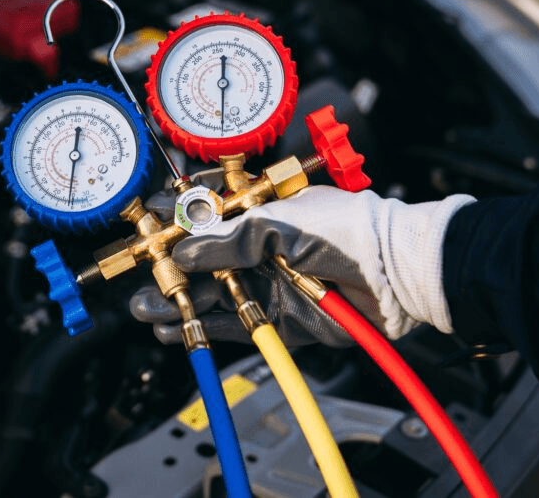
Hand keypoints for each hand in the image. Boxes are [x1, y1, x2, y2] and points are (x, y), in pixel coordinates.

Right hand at [132, 185, 475, 344]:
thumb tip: (187, 249)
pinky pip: (230, 323)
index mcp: (259, 210)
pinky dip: (202, 327)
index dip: (172, 218)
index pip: (204, 212)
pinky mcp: (276, 316)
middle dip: (167, 266)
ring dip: (177, 300)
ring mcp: (266, 281)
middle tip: (143, 275)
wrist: (395, 274)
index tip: (145, 225)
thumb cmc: (349, 230)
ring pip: (209, 292)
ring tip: (148, 309)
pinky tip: (175, 328)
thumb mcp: (281, 222)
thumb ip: (229, 237)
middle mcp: (258, 246)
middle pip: (199, 257)